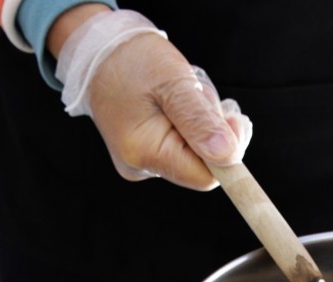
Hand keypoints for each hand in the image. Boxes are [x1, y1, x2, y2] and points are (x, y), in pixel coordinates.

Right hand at [50, 8, 250, 189]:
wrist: (101, 54)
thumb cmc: (134, 61)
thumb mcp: (173, 82)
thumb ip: (200, 121)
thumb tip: (228, 157)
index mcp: (145, 153)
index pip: (205, 176)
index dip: (227, 152)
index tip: (231, 118)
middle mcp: (141, 166)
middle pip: (203, 167)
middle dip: (213, 133)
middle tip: (201, 97)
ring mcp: (143, 162)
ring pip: (196, 156)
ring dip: (203, 126)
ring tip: (183, 96)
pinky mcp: (147, 154)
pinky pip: (184, 148)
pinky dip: (191, 127)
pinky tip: (177, 106)